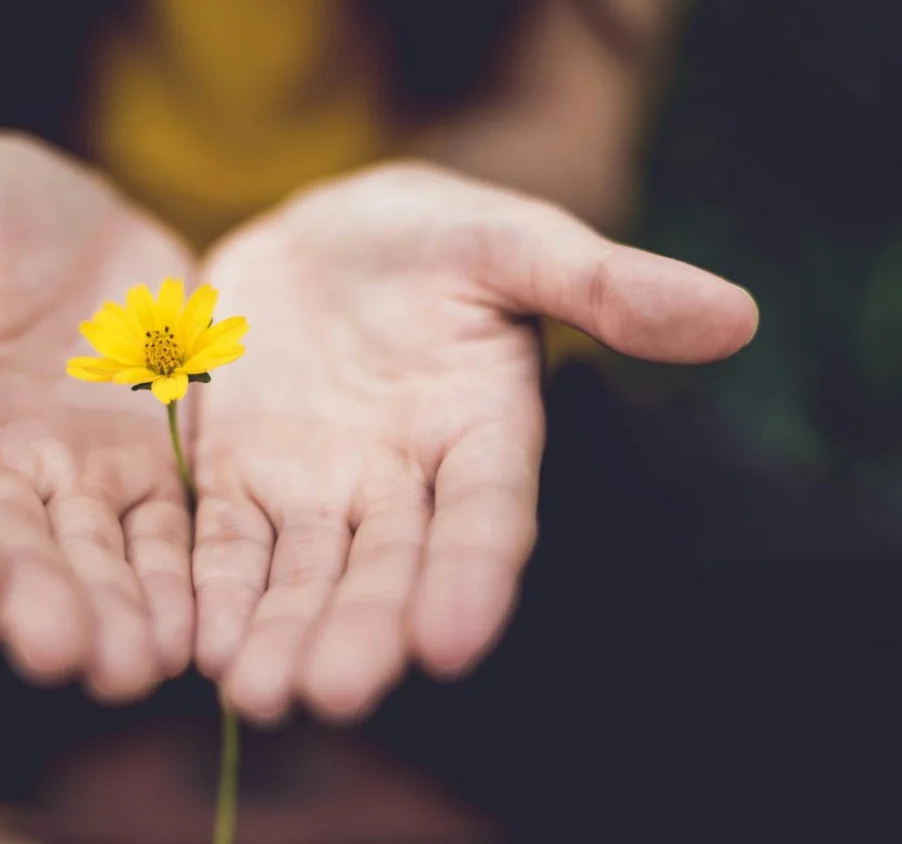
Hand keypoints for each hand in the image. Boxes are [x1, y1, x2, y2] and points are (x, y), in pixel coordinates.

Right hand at [0, 134, 197, 700]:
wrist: (70, 221)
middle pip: (6, 544)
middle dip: (34, 600)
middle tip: (65, 655)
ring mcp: (69, 475)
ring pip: (89, 556)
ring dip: (111, 613)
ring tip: (136, 668)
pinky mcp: (143, 471)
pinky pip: (162, 534)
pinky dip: (176, 582)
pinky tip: (195, 632)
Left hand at [191, 162, 757, 722]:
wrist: (324, 237)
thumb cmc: (434, 237)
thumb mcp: (512, 241)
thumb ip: (604, 283)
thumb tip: (735, 316)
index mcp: (482, 433)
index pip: (487, 517)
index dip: (473, 576)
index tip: (451, 642)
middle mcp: (403, 483)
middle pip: (386, 569)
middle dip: (361, 631)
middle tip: (331, 694)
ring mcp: (318, 489)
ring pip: (302, 574)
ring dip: (280, 633)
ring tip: (256, 693)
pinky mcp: (240, 478)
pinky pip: (224, 542)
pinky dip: (212, 589)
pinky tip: (194, 640)